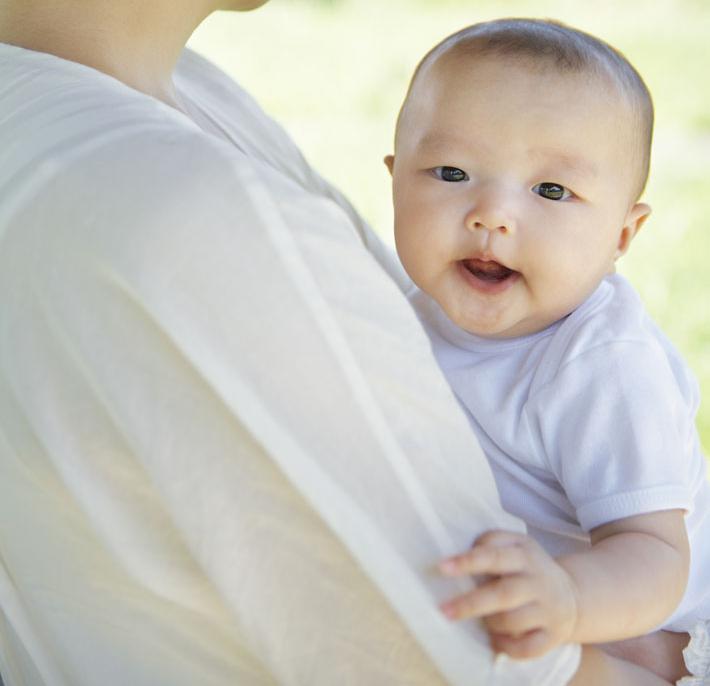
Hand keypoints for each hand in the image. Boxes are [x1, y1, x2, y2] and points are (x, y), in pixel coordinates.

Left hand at [439, 530, 578, 658]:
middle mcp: (538, 582)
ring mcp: (548, 610)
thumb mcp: (517, 545)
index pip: (494, 556)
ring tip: (482, 620)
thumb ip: (491, 543)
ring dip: (490, 623)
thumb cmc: (529, 568)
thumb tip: (460, 554)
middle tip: (444, 610)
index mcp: (525, 555)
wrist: (574, 595)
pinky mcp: (553, 636)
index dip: (468, 562)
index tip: (441, 568)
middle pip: (503, 594)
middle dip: (471, 603)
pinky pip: (528, 648)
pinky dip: (508, 647)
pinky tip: (496, 641)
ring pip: (513, 622)